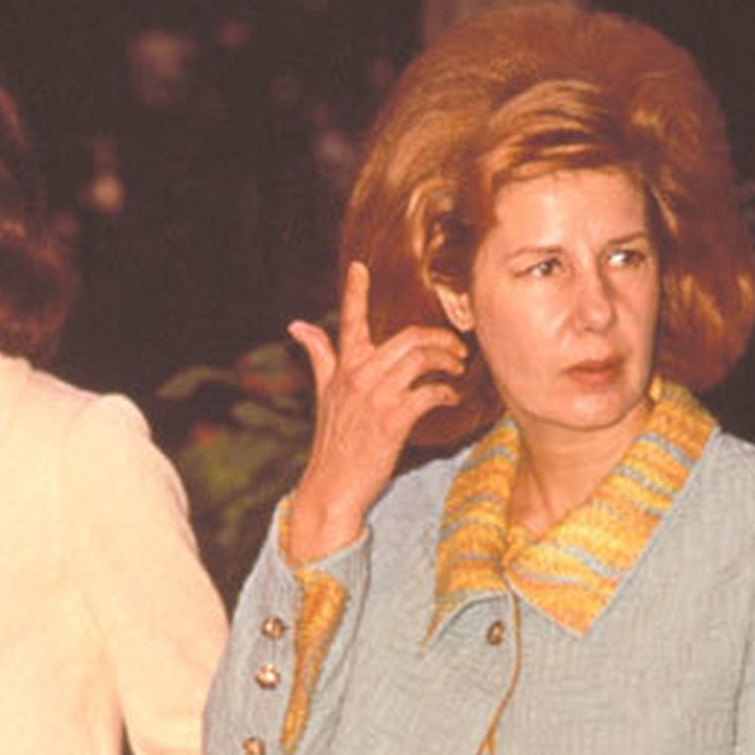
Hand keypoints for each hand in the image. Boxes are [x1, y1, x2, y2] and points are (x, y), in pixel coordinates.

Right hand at [282, 261, 465, 562]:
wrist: (332, 487)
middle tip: (457, 347)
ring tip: (457, 369)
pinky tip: (452, 396)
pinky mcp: (392, 420)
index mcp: (343, 367)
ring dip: (447, 361)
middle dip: (439, 338)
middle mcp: (358, 376)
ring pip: (421, 360)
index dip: (354, 291)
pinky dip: (445, 392)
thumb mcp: (323, 393)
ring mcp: (376, 397)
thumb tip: (297, 324)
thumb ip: (319, 355)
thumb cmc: (333, 441)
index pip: (350, 321)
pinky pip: (428, 393)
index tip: (359, 267)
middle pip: (408, 338)